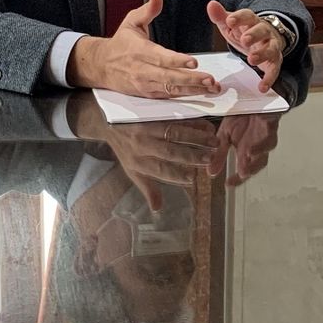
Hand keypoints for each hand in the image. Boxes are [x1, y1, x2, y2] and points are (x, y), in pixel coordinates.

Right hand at [68, 0, 221, 98]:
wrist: (101, 65)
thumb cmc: (120, 43)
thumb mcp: (131, 22)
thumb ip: (146, 11)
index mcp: (140, 51)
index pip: (160, 58)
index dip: (177, 61)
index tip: (194, 62)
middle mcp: (143, 70)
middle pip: (169, 77)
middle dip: (191, 80)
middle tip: (210, 79)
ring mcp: (145, 84)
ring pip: (171, 89)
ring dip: (193, 90)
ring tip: (212, 88)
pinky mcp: (148, 93)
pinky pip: (169, 96)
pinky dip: (186, 95)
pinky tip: (201, 92)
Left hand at [69, 98, 217, 207]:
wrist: (107, 120)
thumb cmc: (125, 149)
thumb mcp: (132, 170)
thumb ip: (148, 188)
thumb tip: (158, 208)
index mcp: (138, 161)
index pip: (159, 170)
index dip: (175, 175)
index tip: (192, 178)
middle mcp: (142, 145)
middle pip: (169, 151)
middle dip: (192, 155)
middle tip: (211, 158)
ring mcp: (148, 127)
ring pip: (175, 132)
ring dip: (197, 137)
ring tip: (215, 142)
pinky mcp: (153, 113)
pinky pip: (176, 117)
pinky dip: (193, 122)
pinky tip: (207, 126)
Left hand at [208, 0, 283, 91]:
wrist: (268, 38)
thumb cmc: (246, 31)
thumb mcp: (232, 24)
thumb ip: (221, 16)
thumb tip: (211, 4)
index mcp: (251, 21)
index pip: (247, 15)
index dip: (239, 18)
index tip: (230, 21)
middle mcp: (264, 31)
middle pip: (261, 30)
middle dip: (254, 35)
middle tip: (244, 40)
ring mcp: (271, 45)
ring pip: (270, 48)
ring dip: (262, 54)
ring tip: (251, 60)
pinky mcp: (275, 60)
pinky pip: (275, 69)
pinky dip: (269, 78)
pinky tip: (262, 86)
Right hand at [213, 113, 280, 184]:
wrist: (251, 98)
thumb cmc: (241, 118)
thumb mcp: (225, 135)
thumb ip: (220, 154)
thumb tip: (210, 172)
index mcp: (246, 151)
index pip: (244, 170)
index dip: (238, 179)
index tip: (228, 184)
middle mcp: (258, 145)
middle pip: (259, 162)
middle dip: (251, 168)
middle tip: (242, 174)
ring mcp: (266, 134)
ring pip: (267, 146)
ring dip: (258, 151)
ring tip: (248, 154)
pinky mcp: (271, 121)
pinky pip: (270, 129)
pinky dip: (263, 136)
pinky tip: (254, 141)